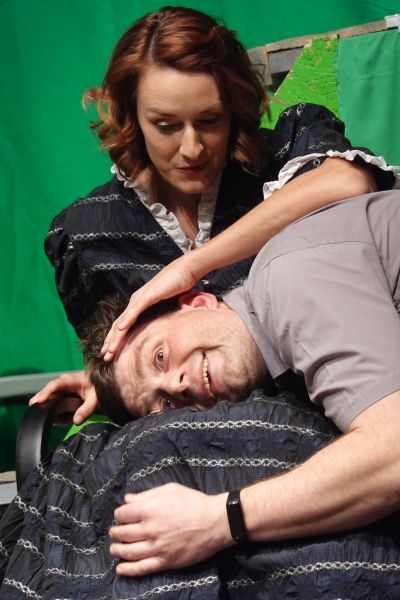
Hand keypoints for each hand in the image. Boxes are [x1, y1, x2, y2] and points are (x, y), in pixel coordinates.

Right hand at [29, 371, 97, 424]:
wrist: (98, 384)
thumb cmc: (97, 387)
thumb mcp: (96, 399)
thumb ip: (87, 409)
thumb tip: (76, 421)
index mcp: (70, 380)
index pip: (55, 385)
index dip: (46, 392)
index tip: (39, 401)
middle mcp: (61, 383)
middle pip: (46, 391)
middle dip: (39, 400)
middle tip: (34, 411)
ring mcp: (58, 389)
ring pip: (47, 398)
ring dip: (48, 408)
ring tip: (63, 418)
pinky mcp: (58, 395)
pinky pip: (51, 403)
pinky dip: (54, 412)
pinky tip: (66, 418)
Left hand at [101, 255, 197, 360]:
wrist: (184, 271)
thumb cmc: (177, 288)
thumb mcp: (166, 307)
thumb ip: (160, 317)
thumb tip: (162, 331)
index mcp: (138, 305)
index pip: (124, 325)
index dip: (116, 339)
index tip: (111, 353)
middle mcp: (135, 302)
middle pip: (119, 325)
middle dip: (111, 342)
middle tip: (104, 356)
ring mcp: (140, 298)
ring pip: (124, 320)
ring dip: (115, 336)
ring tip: (109, 349)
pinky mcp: (148, 296)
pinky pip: (135, 311)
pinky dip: (127, 321)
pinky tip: (121, 330)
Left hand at [109, 483, 231, 575]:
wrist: (215, 522)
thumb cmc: (193, 502)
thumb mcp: (170, 490)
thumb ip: (146, 494)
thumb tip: (128, 499)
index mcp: (149, 509)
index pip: (123, 514)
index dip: (119, 514)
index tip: (121, 515)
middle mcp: (150, 529)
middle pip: (122, 533)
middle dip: (115, 532)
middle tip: (116, 532)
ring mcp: (157, 547)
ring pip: (128, 552)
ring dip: (117, 550)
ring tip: (115, 548)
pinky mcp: (165, 562)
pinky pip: (142, 568)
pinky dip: (128, 570)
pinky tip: (120, 569)